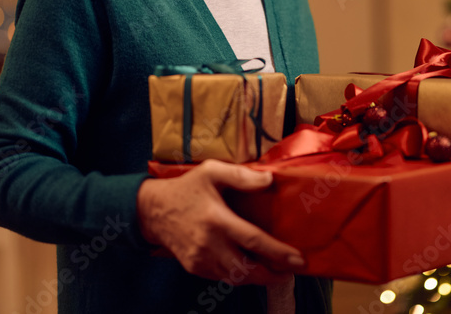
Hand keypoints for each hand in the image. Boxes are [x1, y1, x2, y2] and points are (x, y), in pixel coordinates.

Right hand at [137, 160, 303, 284]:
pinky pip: (222, 277)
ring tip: (276, 271)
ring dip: (258, 278)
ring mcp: (201, 259)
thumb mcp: (211, 171)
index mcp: (216, 219)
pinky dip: (239, 276)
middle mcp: (209, 244)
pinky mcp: (195, 267)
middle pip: (247, 270)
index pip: (254, 241)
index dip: (279, 253)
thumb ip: (241, 175)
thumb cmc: (185, 188)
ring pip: (236, 278)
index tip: (298, 259)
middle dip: (273, 275)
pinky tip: (250, 268)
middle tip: (291, 271)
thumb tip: (269, 180)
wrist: (152, 210)